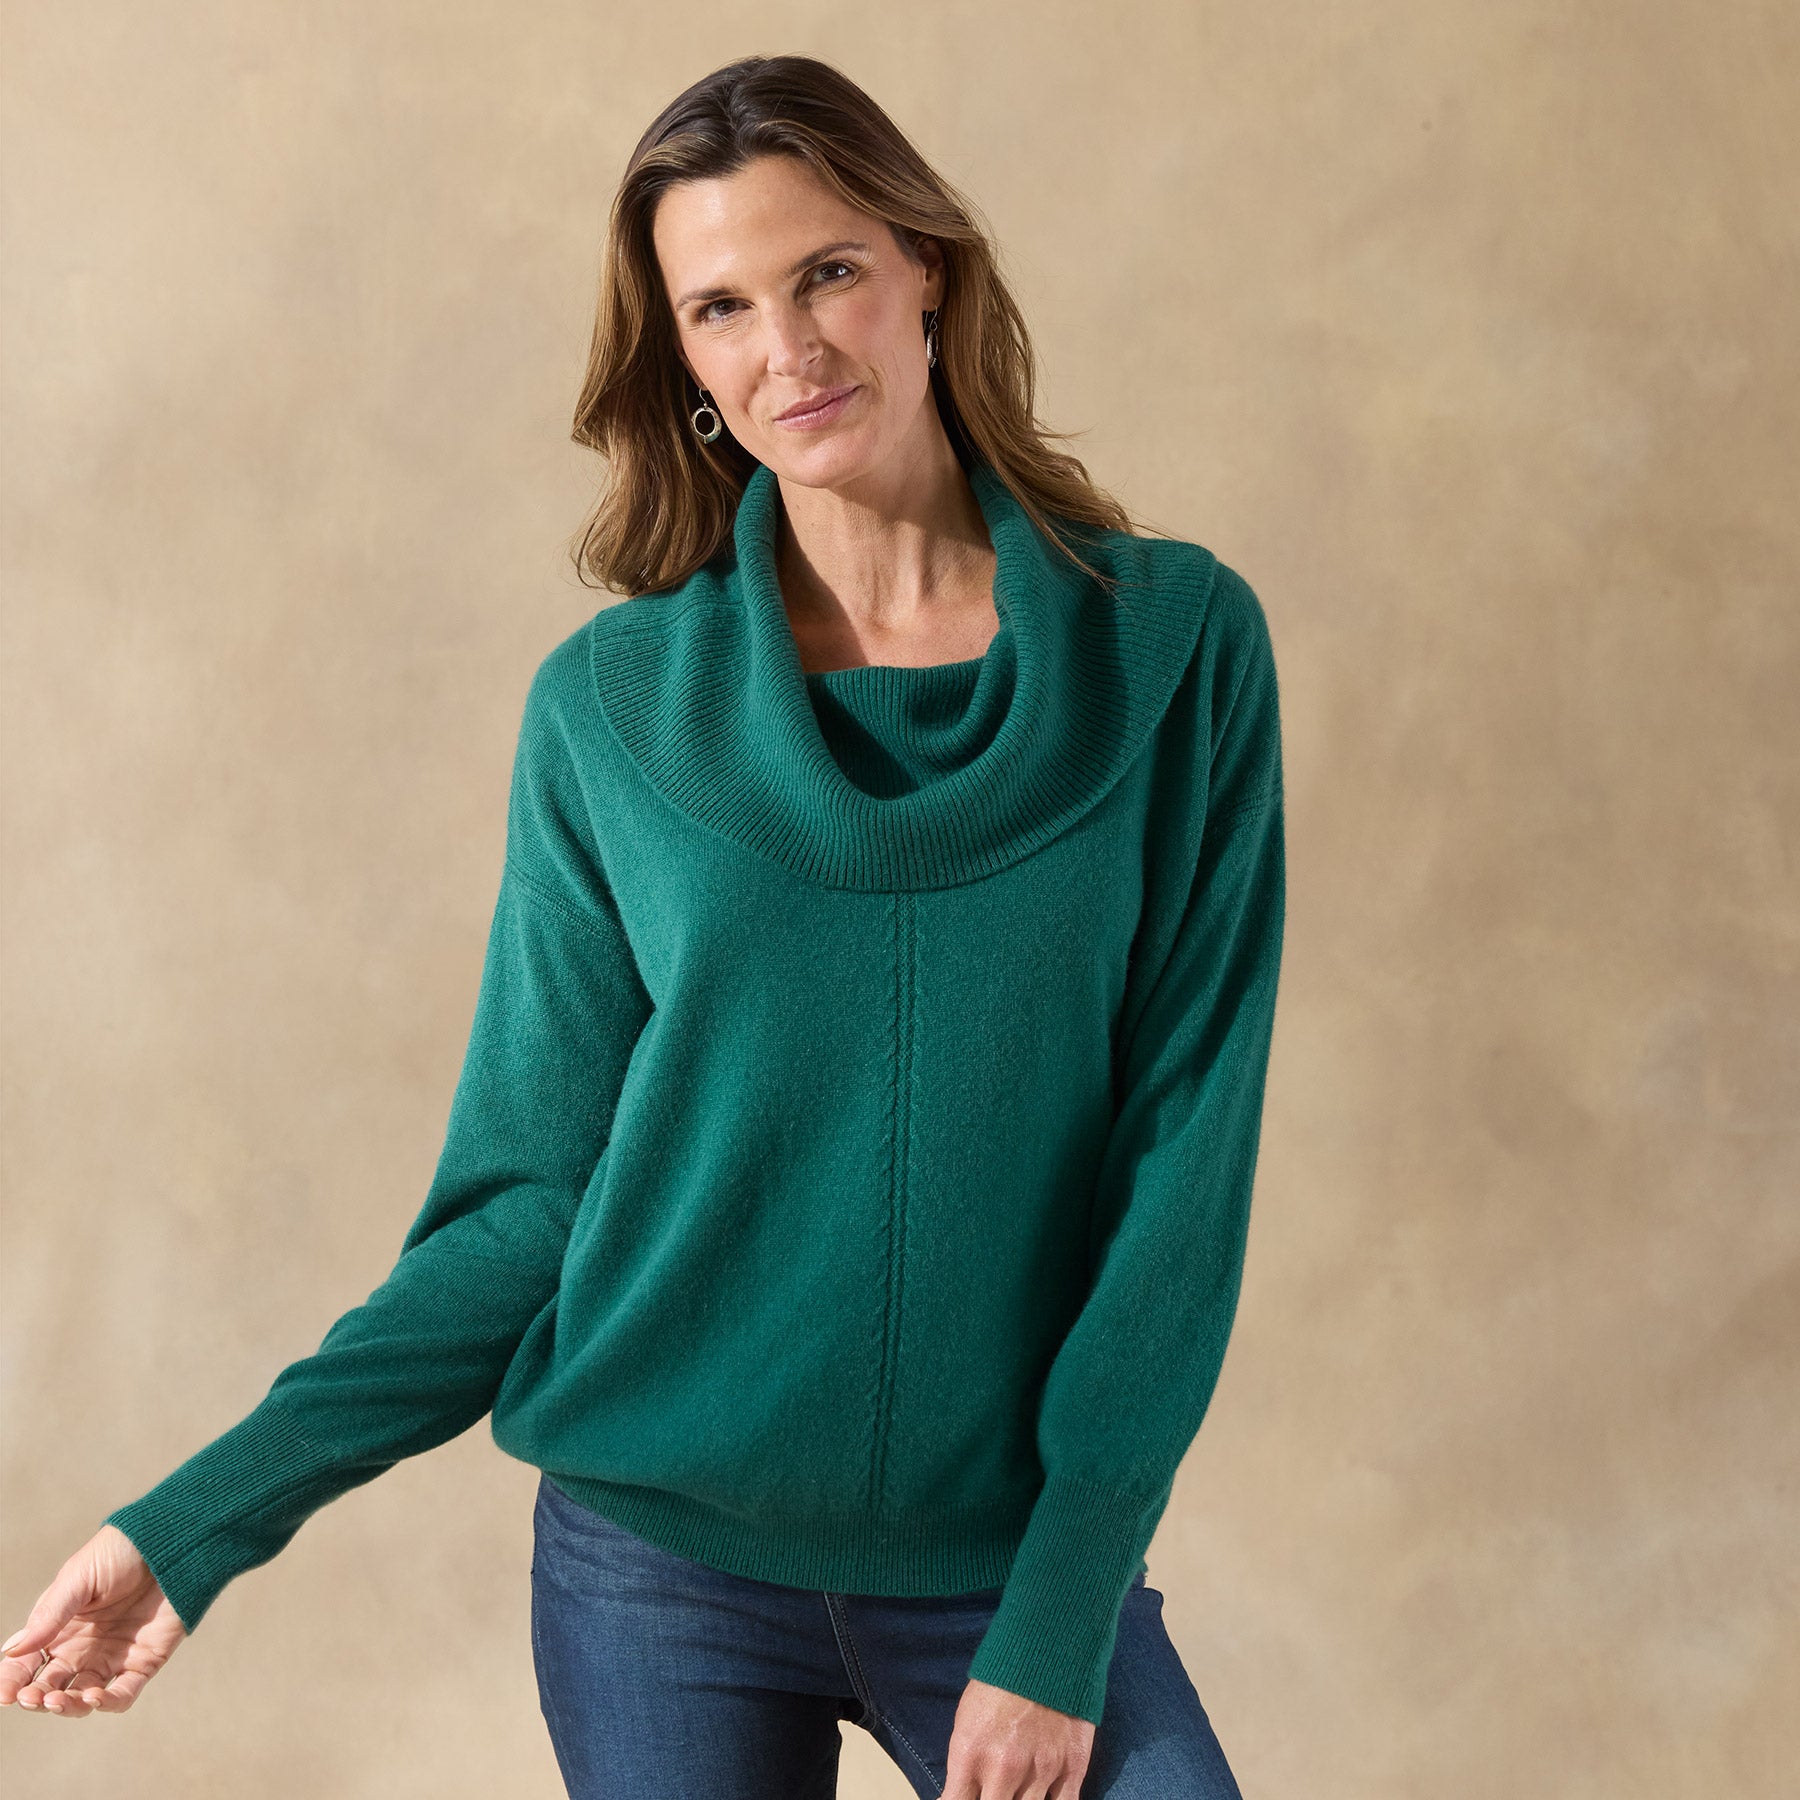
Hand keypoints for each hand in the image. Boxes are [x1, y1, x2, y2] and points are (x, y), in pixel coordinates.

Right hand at [0, 1524, 187, 1714]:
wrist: (172, 1541)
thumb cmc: (120, 1552)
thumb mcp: (78, 1579)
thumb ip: (49, 1616)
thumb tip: (11, 1650)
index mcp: (59, 1628)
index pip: (26, 1665)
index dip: (12, 1682)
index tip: (5, 1694)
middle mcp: (82, 1648)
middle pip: (50, 1687)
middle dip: (36, 1698)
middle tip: (32, 1698)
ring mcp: (112, 1657)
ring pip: (82, 1698)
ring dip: (67, 1707)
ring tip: (57, 1701)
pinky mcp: (144, 1661)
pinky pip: (123, 1694)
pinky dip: (108, 1703)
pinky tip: (95, 1697)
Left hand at [942, 1675, 1094, 1797]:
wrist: (1048, 1645)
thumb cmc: (1000, 1679)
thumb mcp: (967, 1716)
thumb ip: (965, 1763)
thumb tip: (961, 1795)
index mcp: (970, 1751)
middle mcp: (1003, 1767)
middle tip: (994, 1791)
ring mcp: (1040, 1770)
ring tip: (1017, 1791)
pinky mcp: (1072, 1768)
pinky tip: (1043, 1798)